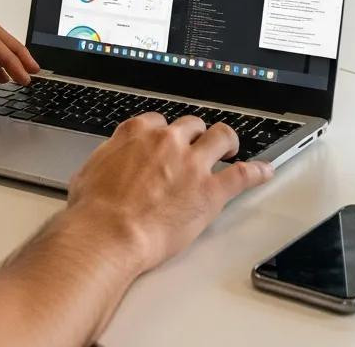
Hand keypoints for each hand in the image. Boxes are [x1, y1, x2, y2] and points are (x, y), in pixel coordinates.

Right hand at [66, 114, 272, 273]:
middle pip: (192, 125)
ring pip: (221, 138)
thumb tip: (109, 159)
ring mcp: (192, 164)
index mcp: (139, 133)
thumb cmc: (94, 208)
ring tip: (232, 147)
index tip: (169, 141)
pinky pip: (242, 175)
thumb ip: (108, 156)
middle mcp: (168, 141)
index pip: (160, 121)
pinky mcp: (210, 191)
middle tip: (198, 146)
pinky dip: (256, 171)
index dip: (166, 133)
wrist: (108, 233)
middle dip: (196, 135)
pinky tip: (264, 171)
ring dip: (227, 141)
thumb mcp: (90, 169)